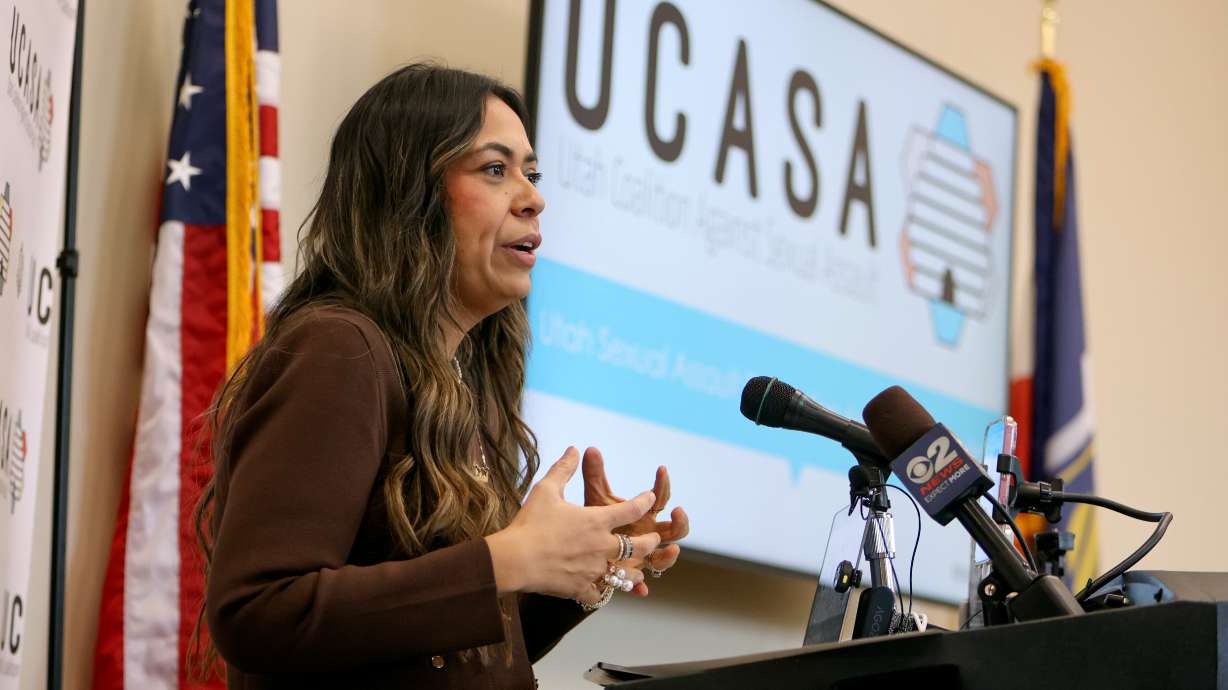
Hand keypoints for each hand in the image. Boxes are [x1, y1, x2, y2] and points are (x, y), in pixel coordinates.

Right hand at [485, 447, 660, 605]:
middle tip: (654, 540)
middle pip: (639, 546)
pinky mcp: (581, 588)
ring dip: (634, 573)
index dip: (643, 502)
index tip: (649, 498)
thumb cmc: (530, 522)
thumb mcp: (547, 490)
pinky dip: (600, 592)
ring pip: (625, 575)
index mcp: (597, 520)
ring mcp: (593, 569)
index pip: (631, 510)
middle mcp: (602, 546)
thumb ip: (563, 469)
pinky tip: (601, 591)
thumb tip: (574, 449)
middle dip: (650, 542)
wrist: (515, 559)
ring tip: (637, 573)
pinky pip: (598, 594)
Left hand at [582, 447, 688, 591]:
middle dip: (680, 522)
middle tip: (678, 511)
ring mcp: (643, 557)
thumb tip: (589, 448)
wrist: (579, 550)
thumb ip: (594, 476)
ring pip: (663, 558)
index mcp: (644, 515)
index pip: (659, 497)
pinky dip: (640, 586)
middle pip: (674, 530)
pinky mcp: (630, 575)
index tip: (661, 469)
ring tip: (672, 549)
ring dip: (670, 555)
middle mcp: (649, 535)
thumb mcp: (595, 499)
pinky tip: (642, 590)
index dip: (662, 483)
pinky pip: (639, 583)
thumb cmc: (593, 522)